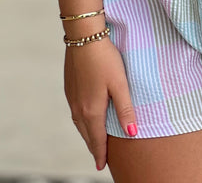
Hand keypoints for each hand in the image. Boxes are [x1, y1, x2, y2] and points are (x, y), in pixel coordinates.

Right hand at [64, 37, 136, 170]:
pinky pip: (75, 112)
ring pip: (79, 124)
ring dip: (87, 134)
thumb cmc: (105, 59)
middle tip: (100, 158)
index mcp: (91, 110)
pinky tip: (85, 118)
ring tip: (94, 141)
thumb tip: (132, 134)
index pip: (97, 140)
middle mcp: (78, 108)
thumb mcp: (120, 84)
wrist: (84, 36)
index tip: (102, 166)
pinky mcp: (69, 87)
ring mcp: (71, 98)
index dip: (101, 154)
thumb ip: (125, 110)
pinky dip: (81, 121)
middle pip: (87, 134)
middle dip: (94, 147)